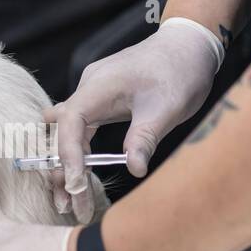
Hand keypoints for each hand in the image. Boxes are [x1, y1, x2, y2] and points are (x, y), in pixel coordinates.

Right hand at [46, 17, 220, 220]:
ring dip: (67, 165)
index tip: (76, 186)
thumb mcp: (166, 109)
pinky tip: (81, 178)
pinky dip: (79, 154)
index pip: (70, 123)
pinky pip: (80, 130)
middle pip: (62, 132)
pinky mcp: (100, 101)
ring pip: (68, 134)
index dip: (68, 156)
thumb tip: (135, 169)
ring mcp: (92, 94)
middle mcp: (88, 88)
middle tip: (69, 205)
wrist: (189, 45)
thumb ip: (145, 138)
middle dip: (62, 169)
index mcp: (99, 86)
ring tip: (71, 200)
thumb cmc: (179, 71)